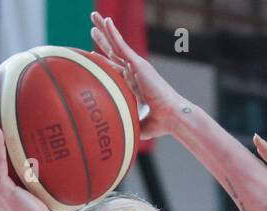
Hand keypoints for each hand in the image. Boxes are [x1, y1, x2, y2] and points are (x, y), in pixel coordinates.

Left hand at [89, 12, 183, 139]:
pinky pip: (122, 45)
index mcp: (136, 83)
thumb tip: (121, 139)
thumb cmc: (161, 124)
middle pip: (115, 51)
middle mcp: (135, 71)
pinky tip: (105, 20)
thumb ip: (130, 126)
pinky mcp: (138, 64)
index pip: (117, 68)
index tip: (93, 54)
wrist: (173, 117)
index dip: (105, 60)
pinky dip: (113, 32)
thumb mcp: (140, 125)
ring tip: (93, 15)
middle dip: (104, 38)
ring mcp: (137, 66)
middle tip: (93, 26)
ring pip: (116, 44)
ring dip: (104, 29)